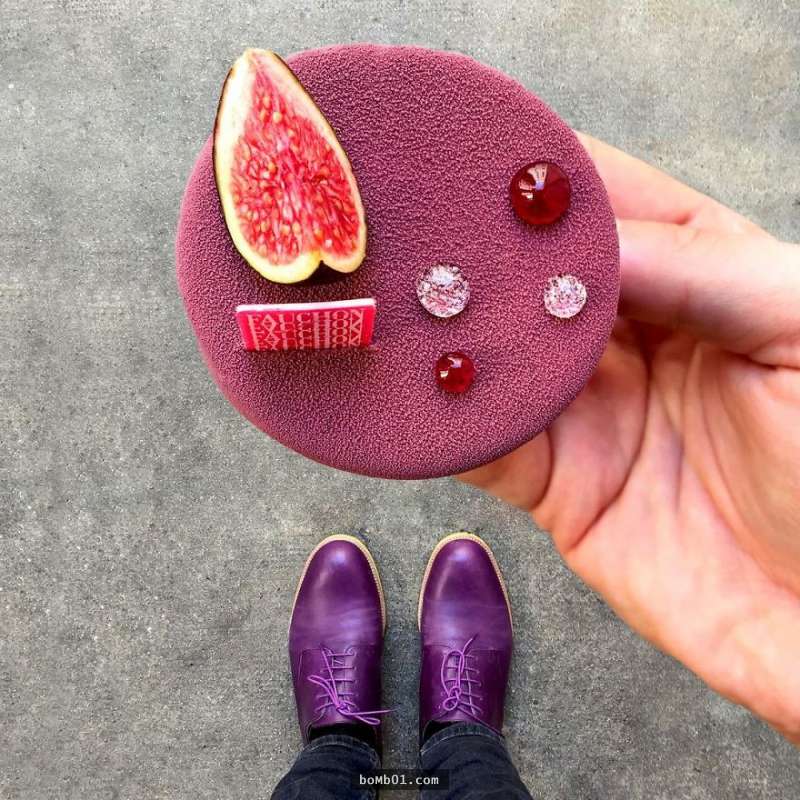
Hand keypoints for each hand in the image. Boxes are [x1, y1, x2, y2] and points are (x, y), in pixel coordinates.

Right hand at [460, 133, 799, 744]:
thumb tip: (579, 244)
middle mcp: (629, 338)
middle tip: (403, 226)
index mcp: (697, 277)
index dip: (538, 179)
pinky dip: (440, 424)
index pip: (606, 207)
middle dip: (469, 252)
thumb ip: (702, 272)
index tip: (469, 153)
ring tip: (380, 301)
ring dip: (440, 336)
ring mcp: (586, 413)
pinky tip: (402, 395)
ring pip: (494, 360)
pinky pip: (482, 447)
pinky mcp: (556, 487)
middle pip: (530, 281)